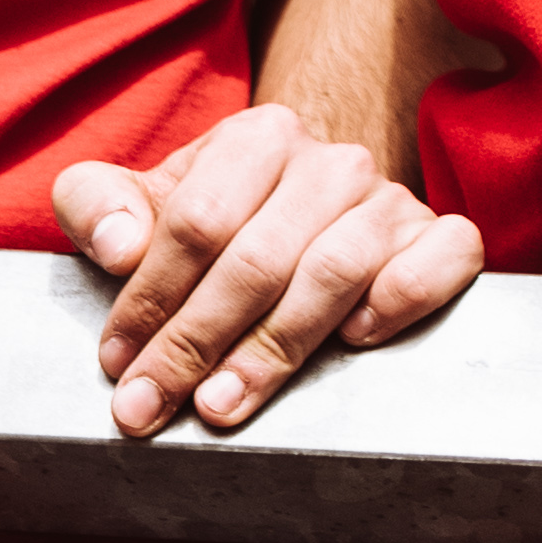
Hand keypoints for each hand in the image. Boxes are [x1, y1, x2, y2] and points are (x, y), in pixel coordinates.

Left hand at [58, 101, 484, 435]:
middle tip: (151, 405)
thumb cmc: (220, 217)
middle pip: (257, 258)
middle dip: (193, 342)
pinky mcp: (441, 237)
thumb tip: (117, 248)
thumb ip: (100, 207)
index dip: (149, 298)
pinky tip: (355, 342)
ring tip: (221, 404)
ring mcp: (392, 199)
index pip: (197, 221)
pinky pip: (438, 262)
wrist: (314, 207)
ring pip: (336, 271)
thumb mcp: (149, 201)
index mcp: (258, 137)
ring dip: (274, 348)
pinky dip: (399, 301)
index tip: (116, 362)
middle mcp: (333, 161)